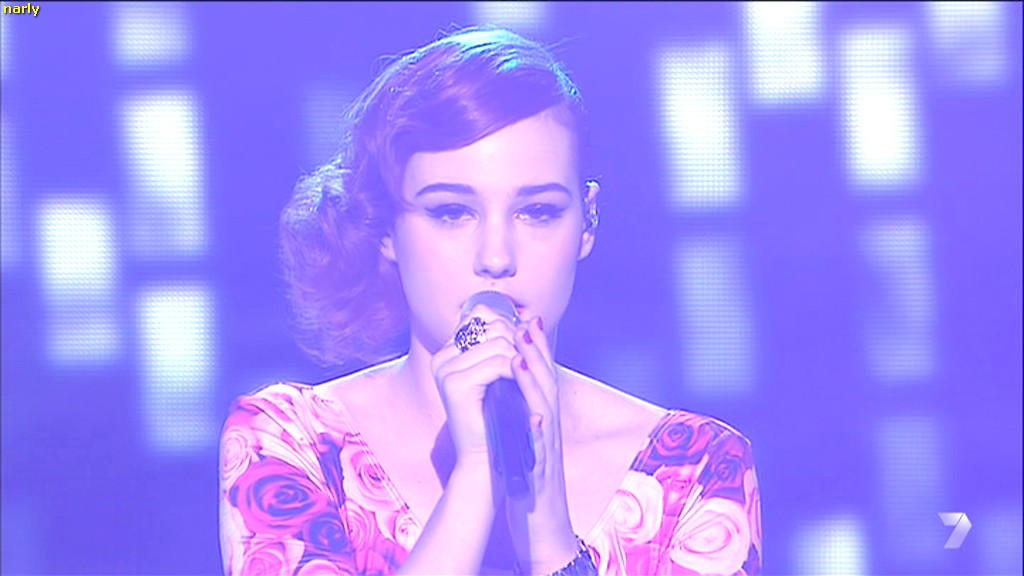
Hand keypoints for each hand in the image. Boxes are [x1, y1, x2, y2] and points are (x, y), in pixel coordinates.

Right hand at [431, 306, 519, 466]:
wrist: (488, 458)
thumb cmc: (500, 417)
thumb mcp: (506, 375)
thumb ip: (514, 346)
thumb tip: (532, 317)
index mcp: (450, 353)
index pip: (484, 319)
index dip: (511, 331)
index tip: (524, 351)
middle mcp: (443, 358)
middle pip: (493, 329)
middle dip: (518, 344)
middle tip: (528, 367)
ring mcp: (445, 370)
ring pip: (498, 345)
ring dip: (520, 360)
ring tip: (526, 379)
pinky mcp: (454, 384)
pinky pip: (496, 364)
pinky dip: (516, 373)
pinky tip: (521, 386)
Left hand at [505, 317, 578, 573]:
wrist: (543, 526)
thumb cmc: (529, 480)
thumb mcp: (524, 439)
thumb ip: (519, 412)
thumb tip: (506, 383)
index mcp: (541, 420)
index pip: (540, 378)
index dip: (536, 348)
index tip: (526, 318)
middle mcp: (548, 430)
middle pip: (547, 385)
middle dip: (536, 352)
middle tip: (525, 321)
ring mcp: (546, 451)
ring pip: (545, 410)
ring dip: (534, 382)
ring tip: (520, 356)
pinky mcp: (539, 475)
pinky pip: (540, 451)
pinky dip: (537, 431)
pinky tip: (531, 416)